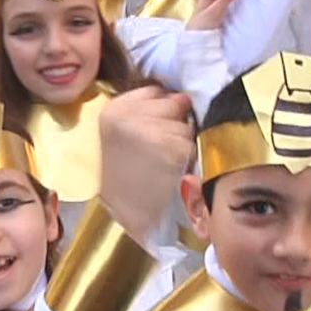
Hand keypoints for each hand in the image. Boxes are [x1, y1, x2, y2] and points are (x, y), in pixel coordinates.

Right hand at [99, 86, 194, 244]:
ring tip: (167, 163)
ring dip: (186, 141)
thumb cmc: (126, 178)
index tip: (155, 129)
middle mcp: (131, 117)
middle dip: (176, 122)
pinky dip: (193, 158)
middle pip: (175, 103)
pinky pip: (196, 144)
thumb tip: (184, 98)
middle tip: (161, 149)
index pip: (157, 90)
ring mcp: (153, 132)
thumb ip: (149, 111)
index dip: (164, 109)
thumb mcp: (123, 136)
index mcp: (114, 111)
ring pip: (188, 124)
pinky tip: (176, 172)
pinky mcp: (175, 151)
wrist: (122, 219)